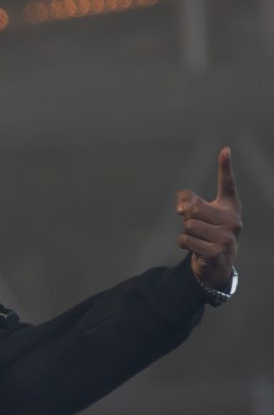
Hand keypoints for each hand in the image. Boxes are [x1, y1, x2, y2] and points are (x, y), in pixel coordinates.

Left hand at [176, 146, 241, 290]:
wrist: (217, 265)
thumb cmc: (208, 234)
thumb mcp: (202, 215)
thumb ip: (190, 202)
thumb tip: (181, 204)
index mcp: (230, 207)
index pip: (227, 184)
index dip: (225, 166)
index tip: (225, 149)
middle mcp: (233, 220)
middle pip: (194, 209)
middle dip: (187, 217)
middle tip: (196, 227)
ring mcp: (226, 237)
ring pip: (188, 225)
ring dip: (186, 233)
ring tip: (198, 239)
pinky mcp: (216, 252)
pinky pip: (185, 240)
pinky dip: (184, 243)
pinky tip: (195, 248)